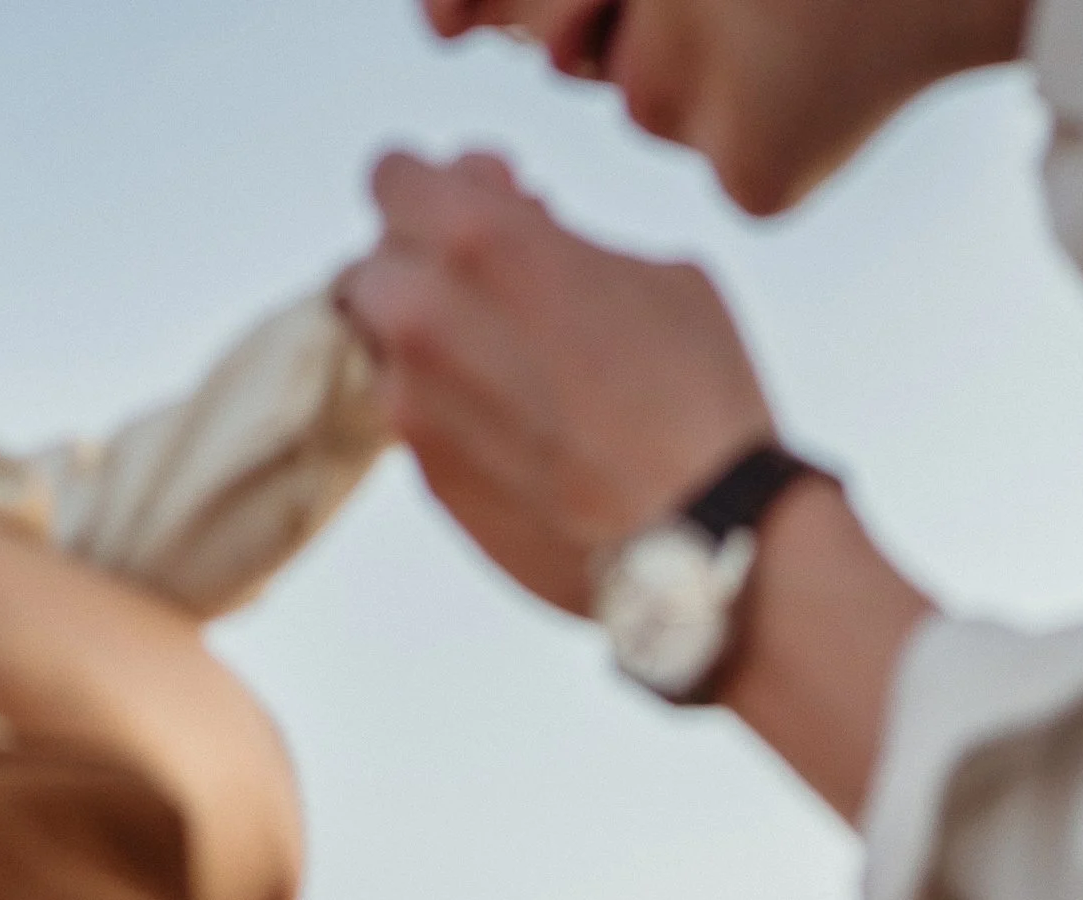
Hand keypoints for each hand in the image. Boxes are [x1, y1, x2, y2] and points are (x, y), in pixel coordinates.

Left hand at [340, 151, 774, 610]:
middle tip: (501, 294)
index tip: (494, 209)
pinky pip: (422, 424)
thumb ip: (560, 240)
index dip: (445, 188)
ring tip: (518, 370)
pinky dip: (457, 416)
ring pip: (391, 351)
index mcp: (475, 235)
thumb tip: (524, 229)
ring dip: (437, 348)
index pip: (393, 174)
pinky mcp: (429, 483)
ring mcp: (414, 409)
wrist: (703, 543)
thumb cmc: (699, 396)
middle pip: (379, 265)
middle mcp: (420, 315)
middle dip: (430, 269)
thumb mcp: (652, 271)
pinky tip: (529, 435)